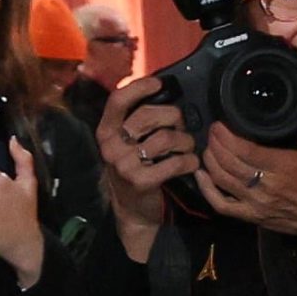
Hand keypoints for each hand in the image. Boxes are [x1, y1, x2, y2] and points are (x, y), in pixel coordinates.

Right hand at [98, 77, 197, 263]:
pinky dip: (190, 161)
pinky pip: (176, 162)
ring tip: (188, 147)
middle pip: (148, 115)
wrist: (133, 212)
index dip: (139, 87)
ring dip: (186, 140)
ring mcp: (124, 166)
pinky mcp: (142, 182)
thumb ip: (136, 121)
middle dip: (173, 117)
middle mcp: (110, 147)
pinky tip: (191, 164)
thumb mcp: (126, 144)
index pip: (118, 100)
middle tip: (181, 127)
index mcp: (105, 132)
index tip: (158, 83)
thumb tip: (164, 92)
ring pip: (166, 138)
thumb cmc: (135, 169)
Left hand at [193, 118, 296, 242]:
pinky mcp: (251, 216)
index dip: (227, 137)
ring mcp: (256, 203)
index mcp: (284, 167)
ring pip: (222, 181)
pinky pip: (221, 205)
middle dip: (215, 144)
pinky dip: (207, 190)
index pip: (245, 151)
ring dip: (210, 162)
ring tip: (208, 146)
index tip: (219, 124)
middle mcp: (266, 186)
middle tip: (212, 131)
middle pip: (229, 163)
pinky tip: (201, 175)